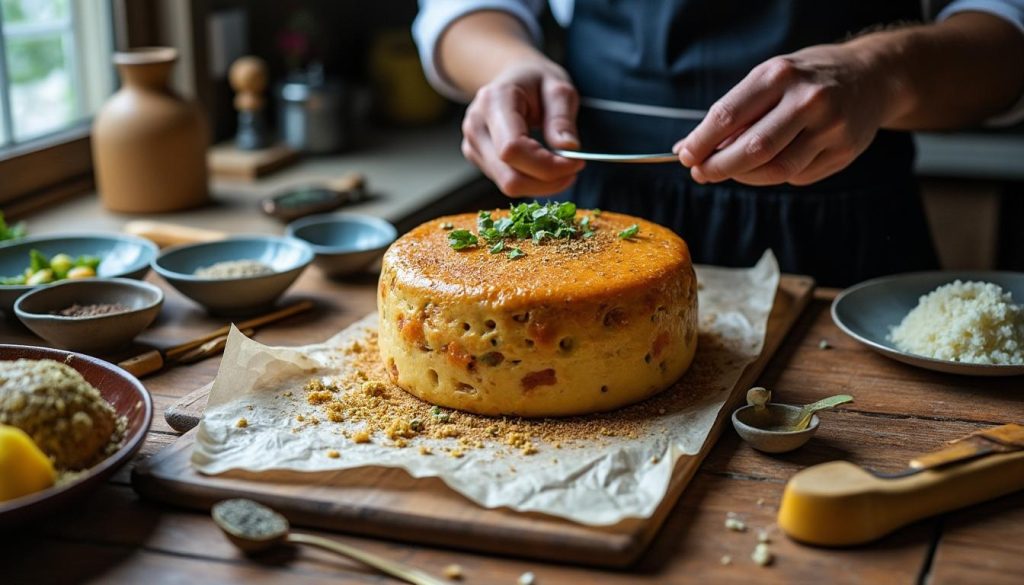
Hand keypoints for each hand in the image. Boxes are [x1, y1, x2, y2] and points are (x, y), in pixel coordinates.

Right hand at [461, 63, 584, 196]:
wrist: (509, 76)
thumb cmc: (535, 81)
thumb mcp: (558, 89)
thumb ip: (562, 119)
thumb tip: (569, 148)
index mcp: (494, 101)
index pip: (513, 149)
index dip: (547, 165)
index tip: (576, 163)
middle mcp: (477, 126)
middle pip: (510, 177)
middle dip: (547, 182)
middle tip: (574, 170)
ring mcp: (473, 144)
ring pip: (509, 184)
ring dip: (542, 184)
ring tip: (562, 166)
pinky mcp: (477, 157)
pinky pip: (507, 182)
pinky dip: (532, 182)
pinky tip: (544, 166)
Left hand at [674, 43, 892, 185]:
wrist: (872, 76)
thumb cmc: (806, 79)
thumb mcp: (769, 79)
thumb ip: (732, 112)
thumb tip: (687, 147)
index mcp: (780, 75)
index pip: (728, 116)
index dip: (701, 142)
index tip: (685, 156)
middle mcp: (808, 100)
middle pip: (751, 150)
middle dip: (718, 167)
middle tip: (702, 173)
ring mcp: (831, 128)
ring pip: (774, 170)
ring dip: (744, 177)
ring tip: (731, 170)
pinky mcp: (844, 152)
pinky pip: (796, 177)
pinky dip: (774, 175)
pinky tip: (772, 162)